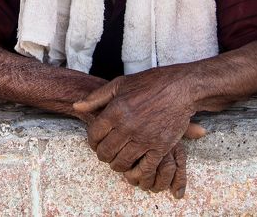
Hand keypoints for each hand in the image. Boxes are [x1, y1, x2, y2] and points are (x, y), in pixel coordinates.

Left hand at [72, 68, 204, 187]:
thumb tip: (76, 106)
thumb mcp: (120, 84)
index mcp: (115, 111)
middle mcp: (127, 126)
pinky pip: (144, 169)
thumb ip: (96, 98)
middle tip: (107, 152)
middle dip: (103, 155)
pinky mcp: (160, 147)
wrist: (180, 88)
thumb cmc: (149, 83)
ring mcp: (144, 139)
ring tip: (119, 160)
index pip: (93, 135)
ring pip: (121, 163)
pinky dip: (137, 173)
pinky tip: (135, 168)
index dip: (92, 142)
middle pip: (105, 152)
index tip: (97, 142)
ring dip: (117, 165)